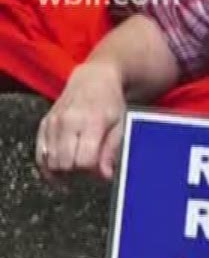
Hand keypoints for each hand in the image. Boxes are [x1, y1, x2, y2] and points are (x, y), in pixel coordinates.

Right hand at [37, 62, 128, 180]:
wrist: (93, 80)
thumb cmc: (110, 104)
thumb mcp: (120, 126)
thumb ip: (111, 151)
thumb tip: (104, 176)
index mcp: (90, 123)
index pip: (83, 161)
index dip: (92, 172)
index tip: (100, 171)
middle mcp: (67, 122)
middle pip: (64, 163)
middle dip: (76, 175)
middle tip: (88, 172)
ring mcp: (52, 123)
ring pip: (50, 160)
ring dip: (62, 172)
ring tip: (76, 171)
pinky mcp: (44, 124)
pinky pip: (40, 152)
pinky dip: (48, 165)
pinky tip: (60, 171)